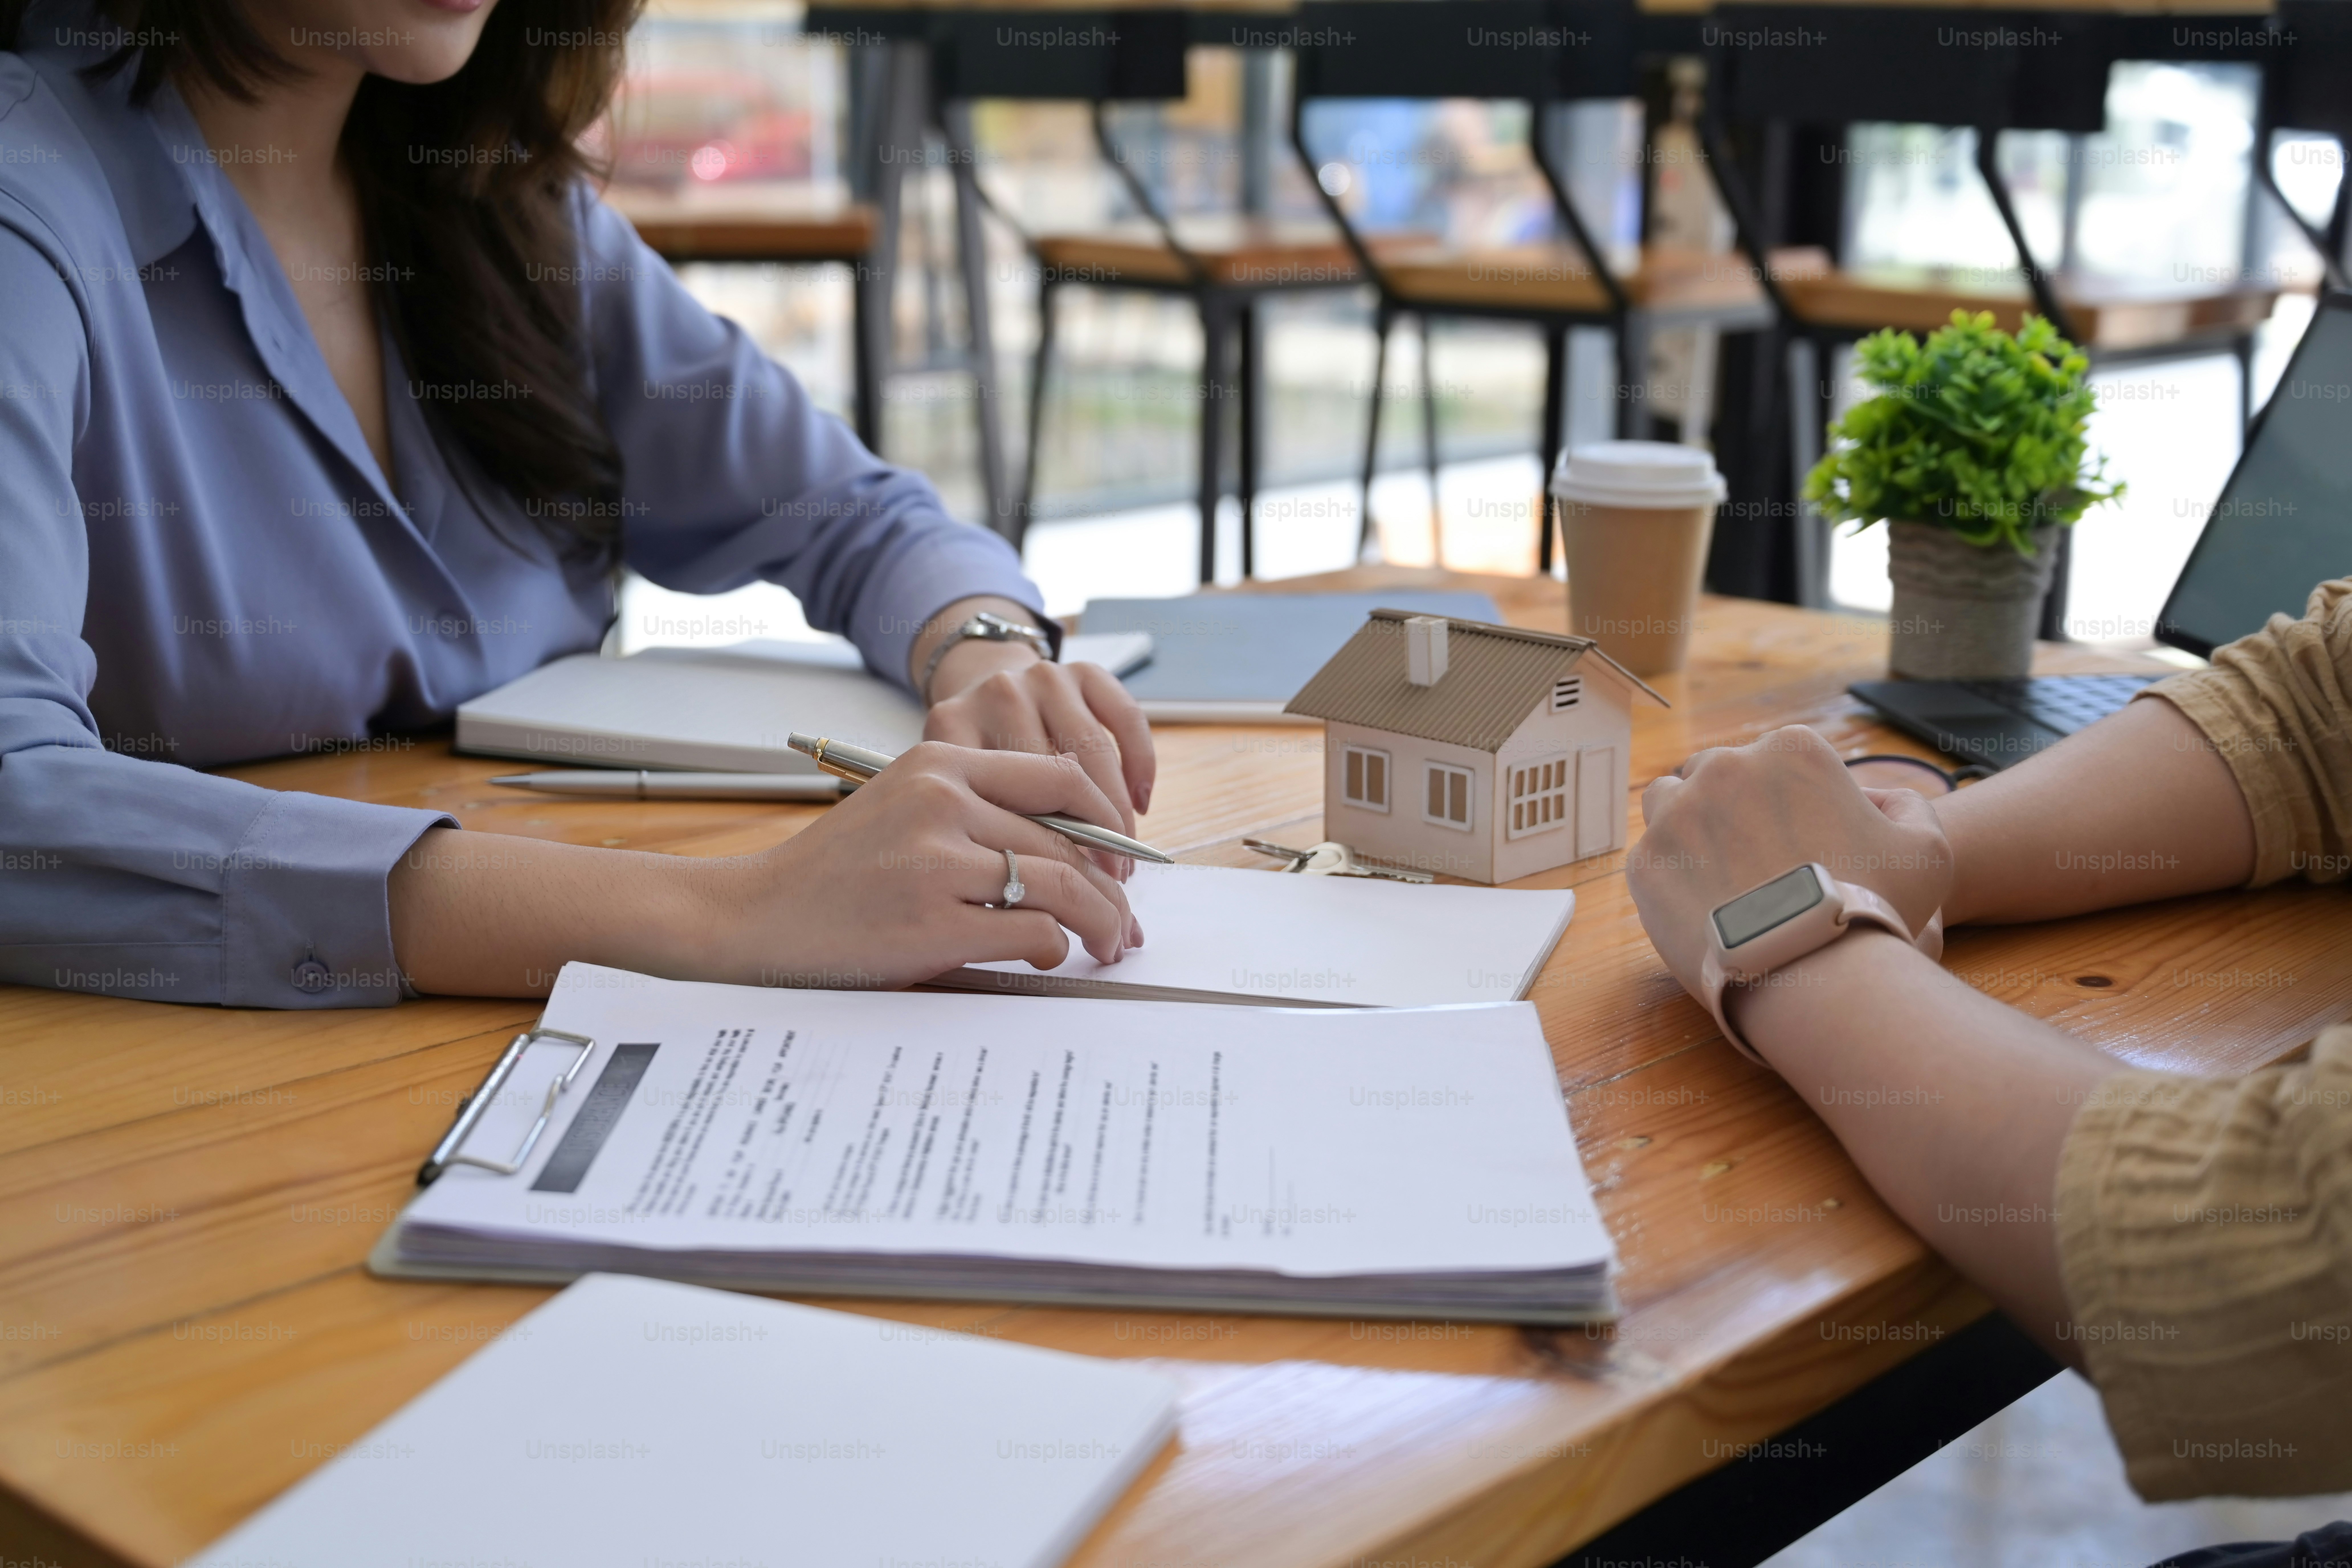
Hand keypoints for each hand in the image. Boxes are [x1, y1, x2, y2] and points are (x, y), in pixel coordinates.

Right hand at [709, 742, 1142, 989]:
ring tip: (1109, 942)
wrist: (758, 915)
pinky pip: (1033, 932)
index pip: (1061, 775)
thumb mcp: (906, 808)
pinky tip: (1050, 956)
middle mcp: (942, 801)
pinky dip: (1055, 948)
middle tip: (1127, 919)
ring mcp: (937, 862)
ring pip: (1063, 883)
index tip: (1122, 858)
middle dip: (1113, 885)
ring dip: (1101, 920)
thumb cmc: (838, 872)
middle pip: (1070, 837)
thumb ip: (979, 809)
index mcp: (939, 762)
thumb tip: (1076, 845)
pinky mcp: (933, 923)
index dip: (1106, 819)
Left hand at [923, 638, 1155, 880]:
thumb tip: (1029, 901)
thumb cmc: (969, 760)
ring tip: (1124, 860)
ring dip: (1118, 812)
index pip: (1003, 796)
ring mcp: (1041, 677)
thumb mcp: (953, 790)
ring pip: (1095, 752)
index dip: (1040, 850)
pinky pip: (1125, 719)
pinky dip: (1140, 762)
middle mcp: (998, 694)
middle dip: (1086, 839)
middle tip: (1105, 883)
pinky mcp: (1081, 669)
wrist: (976, 678)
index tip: (1065, 891)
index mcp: (954, 726)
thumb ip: (979, 827)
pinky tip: (1141, 802)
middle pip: (1051, 776)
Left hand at [1627, 726, 1952, 1001]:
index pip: (1774, 759)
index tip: (1795, 834)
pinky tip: (1701, 905)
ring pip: (1670, 802)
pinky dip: (1671, 876)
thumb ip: (1906, 807)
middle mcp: (1725, 766)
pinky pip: (1652, 856)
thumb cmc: (1875, 908)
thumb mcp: (1927, 848)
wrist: (1815, 972)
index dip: (1785, 797)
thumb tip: (1876, 799)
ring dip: (1688, 827)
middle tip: (1754, 858)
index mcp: (1791, 750)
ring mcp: (1677, 812)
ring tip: (1719, 874)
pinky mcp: (1646, 861)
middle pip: (1715, 774)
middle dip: (1730, 805)